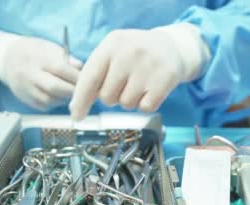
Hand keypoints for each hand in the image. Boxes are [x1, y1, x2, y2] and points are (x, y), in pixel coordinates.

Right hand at [0, 30, 81, 110]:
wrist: (6, 58)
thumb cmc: (33, 51)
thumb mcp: (49, 47)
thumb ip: (67, 59)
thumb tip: (83, 70)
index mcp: (38, 58)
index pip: (61, 69)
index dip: (77, 77)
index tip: (90, 80)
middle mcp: (30, 74)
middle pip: (56, 88)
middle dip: (73, 91)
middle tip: (85, 91)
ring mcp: (26, 89)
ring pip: (51, 100)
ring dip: (65, 98)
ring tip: (72, 92)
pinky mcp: (26, 100)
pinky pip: (45, 105)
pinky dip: (56, 102)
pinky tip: (60, 96)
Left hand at [69, 23, 209, 120]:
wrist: (173, 47)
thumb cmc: (135, 54)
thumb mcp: (113, 53)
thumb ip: (94, 75)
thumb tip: (77, 107)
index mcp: (112, 43)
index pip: (90, 78)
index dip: (81, 100)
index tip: (77, 116)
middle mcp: (129, 52)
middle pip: (107, 96)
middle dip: (112, 96)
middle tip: (124, 83)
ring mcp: (149, 65)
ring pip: (126, 104)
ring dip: (130, 100)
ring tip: (139, 84)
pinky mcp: (166, 78)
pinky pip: (145, 107)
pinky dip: (146, 104)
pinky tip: (150, 89)